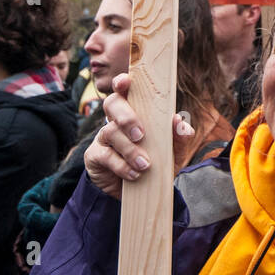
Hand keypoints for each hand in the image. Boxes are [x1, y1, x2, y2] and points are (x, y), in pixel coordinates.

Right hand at [84, 73, 195, 199]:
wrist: (140, 192)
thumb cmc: (156, 162)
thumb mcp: (172, 151)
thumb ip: (178, 137)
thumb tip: (179, 122)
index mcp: (135, 112)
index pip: (126, 90)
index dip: (122, 82)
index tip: (125, 82)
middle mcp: (116, 120)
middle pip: (112, 104)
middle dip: (126, 116)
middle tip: (141, 135)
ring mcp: (103, 137)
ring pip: (110, 131)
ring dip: (129, 149)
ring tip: (145, 164)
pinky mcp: (95, 156)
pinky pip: (105, 155)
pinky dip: (122, 165)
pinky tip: (135, 174)